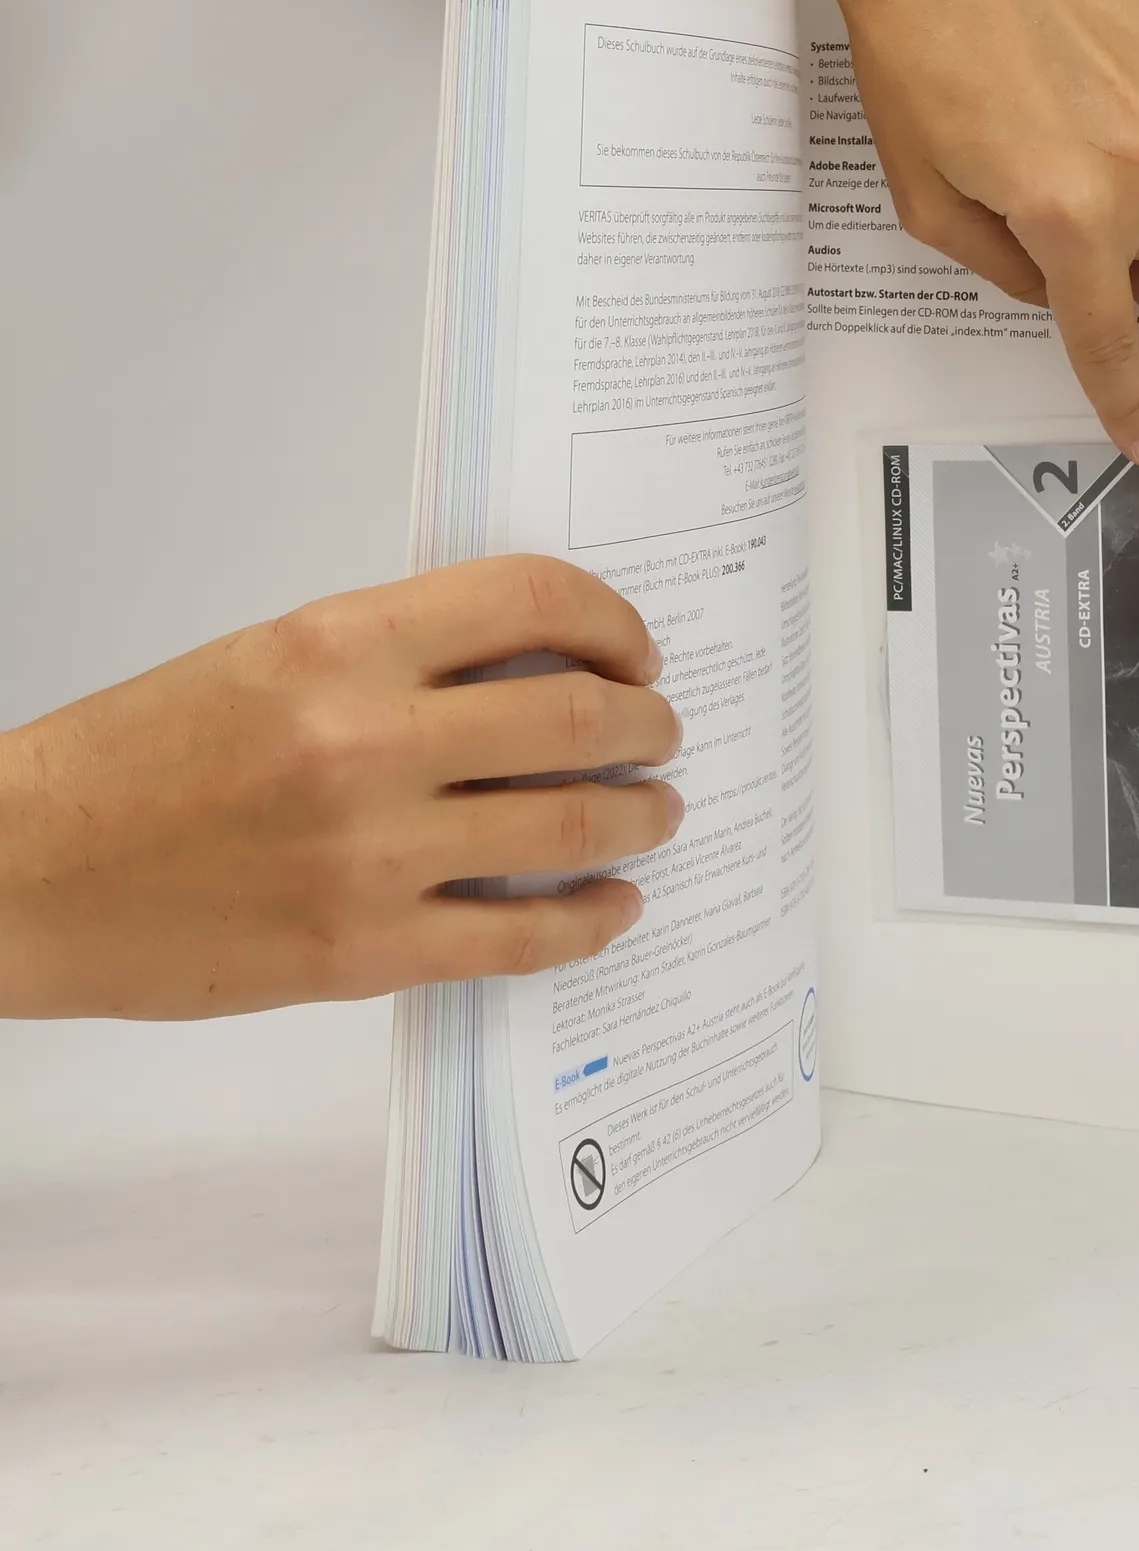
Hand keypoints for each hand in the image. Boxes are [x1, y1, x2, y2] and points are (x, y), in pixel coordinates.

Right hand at [0, 557, 682, 1018]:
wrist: (27, 873)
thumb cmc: (140, 757)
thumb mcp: (273, 658)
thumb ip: (401, 655)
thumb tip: (536, 667)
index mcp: (340, 644)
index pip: (531, 600)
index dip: (612, 620)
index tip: (635, 648)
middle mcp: (368, 742)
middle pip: (578, 719)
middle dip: (648, 723)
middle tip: (663, 730)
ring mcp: (372, 855)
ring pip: (570, 827)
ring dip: (641, 817)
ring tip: (658, 812)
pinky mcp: (364, 951)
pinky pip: (519, 937)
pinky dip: (589, 919)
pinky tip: (613, 905)